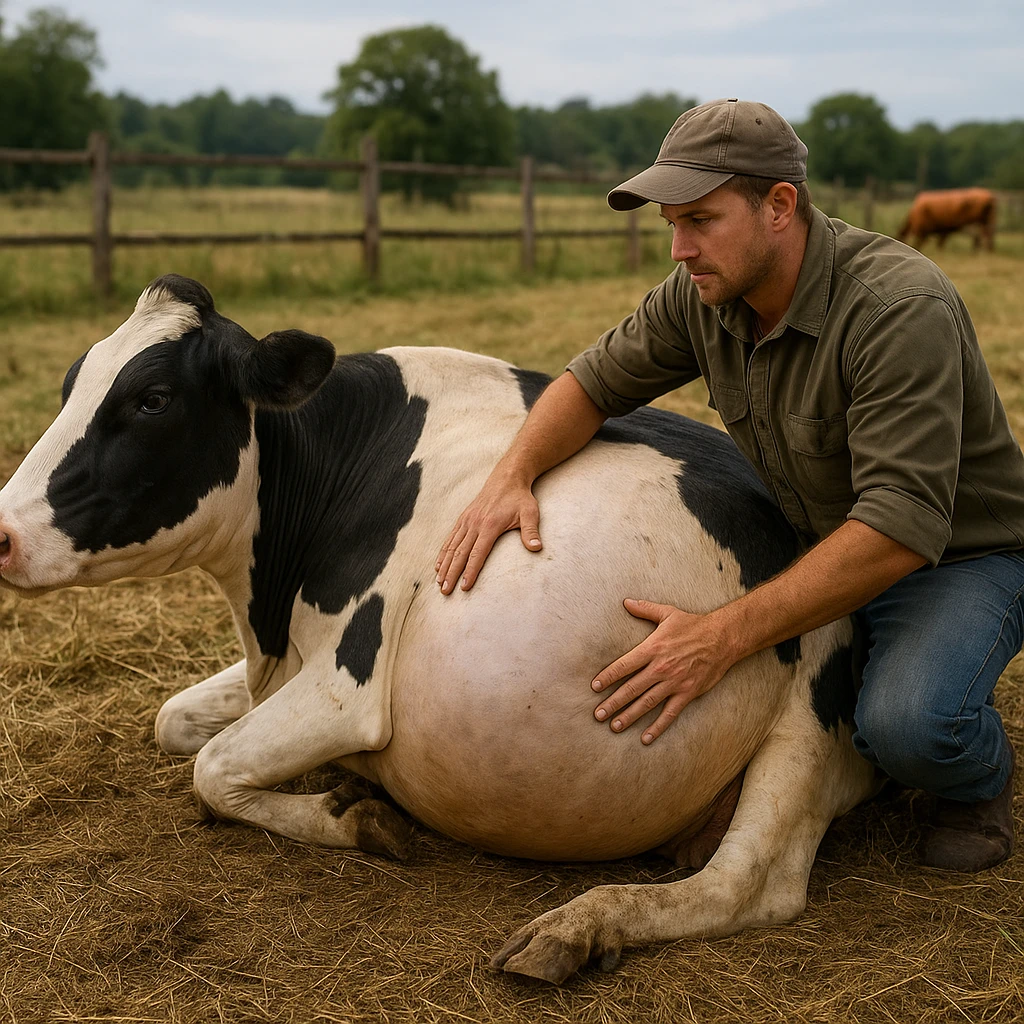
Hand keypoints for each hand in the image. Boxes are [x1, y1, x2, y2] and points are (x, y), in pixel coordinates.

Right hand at [435, 474, 541, 593]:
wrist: (507, 478)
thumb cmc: (520, 498)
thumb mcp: (530, 512)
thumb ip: (531, 531)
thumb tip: (537, 548)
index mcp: (490, 525)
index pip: (477, 554)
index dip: (470, 572)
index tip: (464, 588)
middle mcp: (474, 523)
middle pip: (460, 553)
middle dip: (452, 574)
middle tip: (445, 591)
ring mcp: (467, 520)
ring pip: (452, 547)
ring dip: (444, 566)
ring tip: (439, 583)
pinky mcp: (463, 518)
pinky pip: (450, 538)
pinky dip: (443, 553)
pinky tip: (438, 565)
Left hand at [591, 599, 737, 743]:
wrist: (723, 637)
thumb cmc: (693, 624)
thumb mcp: (667, 613)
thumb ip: (644, 609)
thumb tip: (626, 602)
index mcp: (652, 648)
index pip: (624, 666)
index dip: (608, 677)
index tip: (595, 687)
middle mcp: (660, 668)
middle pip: (631, 688)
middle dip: (612, 702)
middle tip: (597, 715)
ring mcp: (674, 682)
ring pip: (646, 703)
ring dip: (629, 716)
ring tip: (614, 726)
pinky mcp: (687, 693)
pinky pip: (669, 713)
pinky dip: (657, 727)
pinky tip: (645, 738)